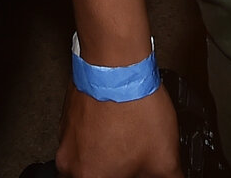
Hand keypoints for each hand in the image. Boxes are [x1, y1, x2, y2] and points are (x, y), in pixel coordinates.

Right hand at [58, 85, 180, 177]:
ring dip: (108, 154)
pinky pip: (84, 136)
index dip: (132, 176)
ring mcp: (65, 138)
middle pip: (97, 173)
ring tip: (130, 140)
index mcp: (90, 177)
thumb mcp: (165, 158)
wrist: (116, 63)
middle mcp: (70, 162)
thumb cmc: (133, 106)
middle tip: (135, 160)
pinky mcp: (68, 117)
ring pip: (89, 157)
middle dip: (118, 169)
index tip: (139, 171)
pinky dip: (101, 135)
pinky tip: (120, 124)